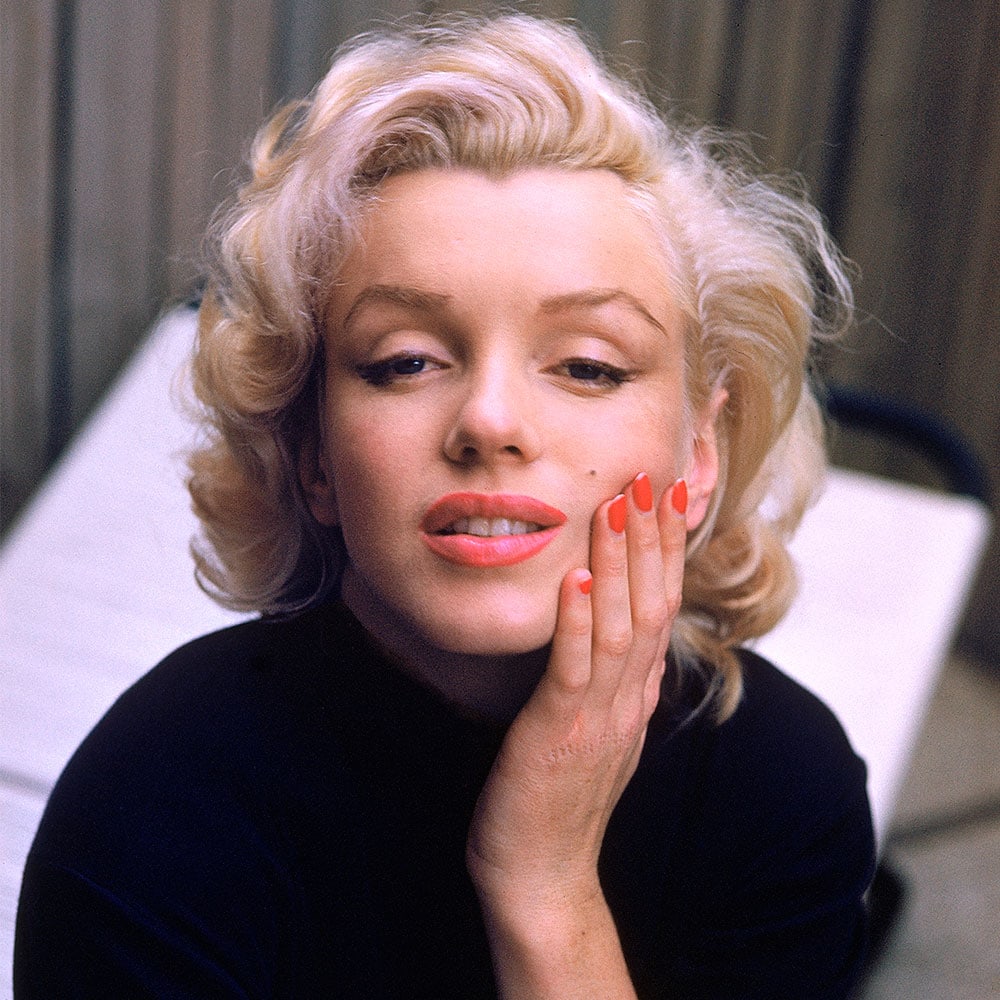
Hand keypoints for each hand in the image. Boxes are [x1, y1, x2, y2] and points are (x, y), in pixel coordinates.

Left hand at [467, 472, 687, 932]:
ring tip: (616, 506)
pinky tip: (578, 578)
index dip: (665, 550)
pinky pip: (574, 668)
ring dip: (620, 563)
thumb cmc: (558, 797)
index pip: (662, 607)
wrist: (542, 875)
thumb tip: (632, 640)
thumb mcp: (600, 730)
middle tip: (647, 477)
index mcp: (637, 694)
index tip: (664, 496)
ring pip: (620, 626)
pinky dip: (578, 620)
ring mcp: (600, 716)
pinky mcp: (560, 732)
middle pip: (652, 605)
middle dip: (651, 539)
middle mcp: (629, 699)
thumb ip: (618, 683)